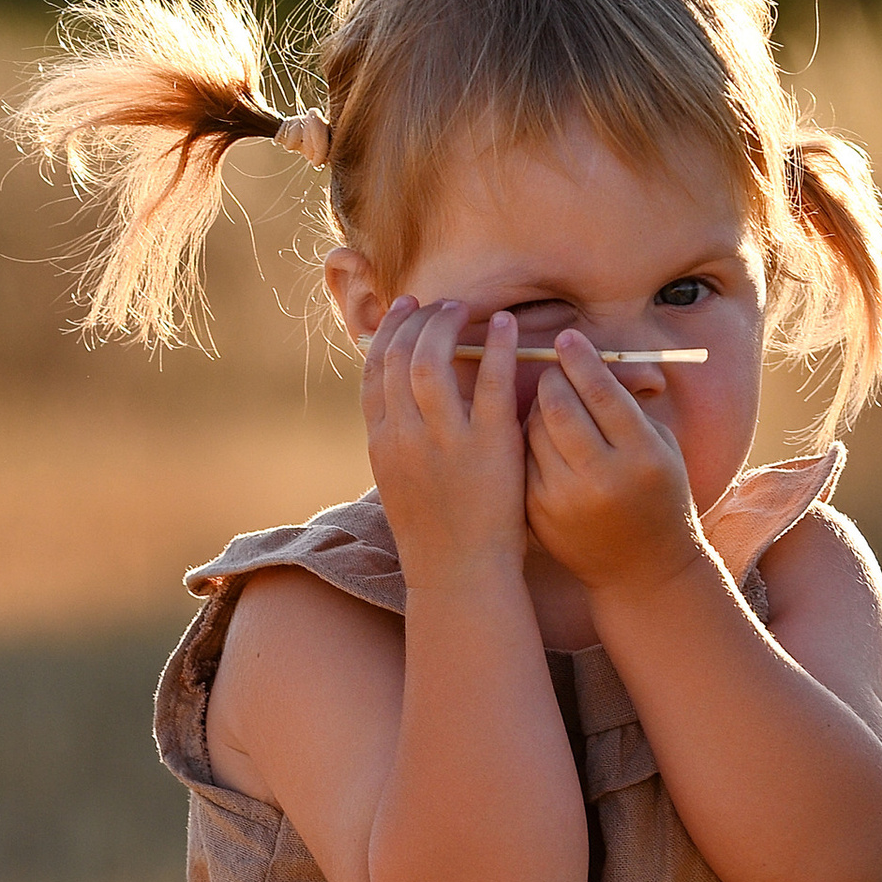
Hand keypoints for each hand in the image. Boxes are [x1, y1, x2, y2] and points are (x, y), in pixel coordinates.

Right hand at [362, 301, 529, 587]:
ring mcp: (444, 442)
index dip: (389, 334)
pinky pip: (489, 382)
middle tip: (439, 304)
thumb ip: (400, 444)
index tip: (405, 311)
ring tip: (463, 308)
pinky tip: (506, 326)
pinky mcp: (487, 448)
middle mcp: (405, 438)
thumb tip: (403, 407)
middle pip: (399, 358)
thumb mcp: (401, 486)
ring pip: (432, 362)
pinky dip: (496, 347)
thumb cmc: (436, 538)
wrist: (459, 577)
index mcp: (382, 445)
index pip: (374, 372)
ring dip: (446, 326)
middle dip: (417, 321)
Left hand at [523, 332, 703, 596]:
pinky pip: (523, 459)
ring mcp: (564, 500)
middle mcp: (602, 479)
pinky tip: (538, 435)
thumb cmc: (659, 496)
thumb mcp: (661, 447)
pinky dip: (526, 440)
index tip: (567, 338)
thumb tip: (590, 360)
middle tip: (553, 367)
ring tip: (548, 400)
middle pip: (559, 408)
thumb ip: (629, 404)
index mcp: (641, 456)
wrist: (643, 570)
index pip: (601, 393)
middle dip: (551, 378)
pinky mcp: (539, 515)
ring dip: (536, 406)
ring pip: (532, 431)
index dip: (580, 359)